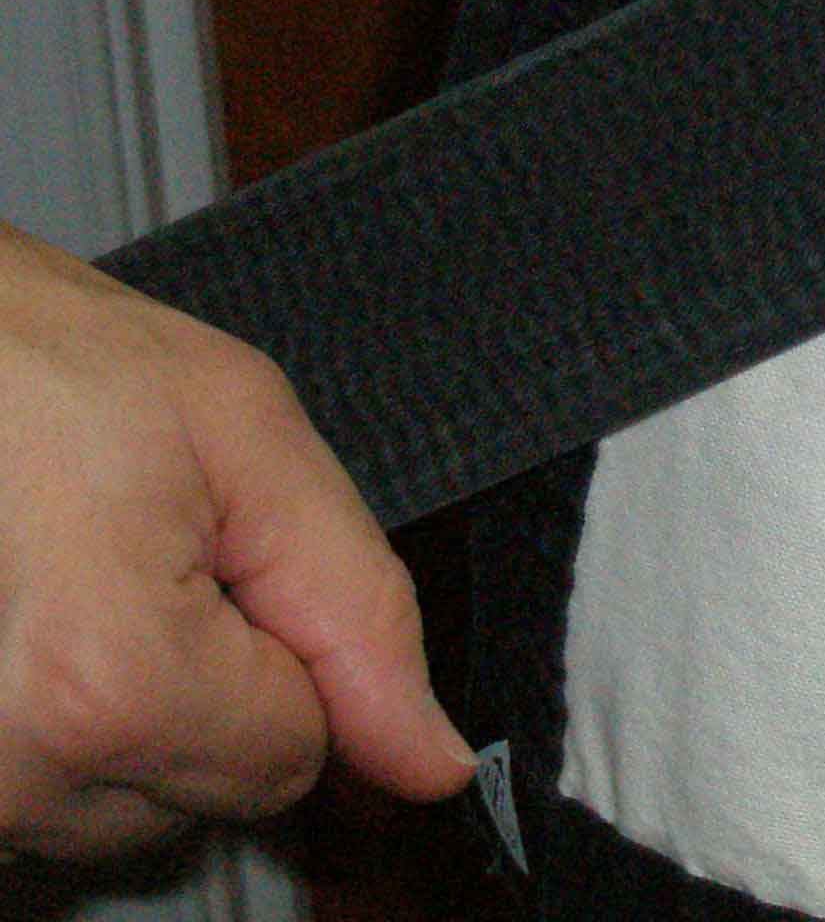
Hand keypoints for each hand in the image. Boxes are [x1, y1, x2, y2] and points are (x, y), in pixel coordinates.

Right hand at [0, 224, 473, 865]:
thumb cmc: (45, 368)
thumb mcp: (248, 440)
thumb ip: (361, 611)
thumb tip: (430, 760)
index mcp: (107, 682)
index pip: (295, 754)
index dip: (287, 648)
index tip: (219, 558)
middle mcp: (11, 773)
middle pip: (207, 794)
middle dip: (208, 683)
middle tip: (135, 559)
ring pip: (127, 810)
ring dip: (129, 709)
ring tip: (73, 587)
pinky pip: (46, 804)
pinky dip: (59, 734)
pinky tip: (30, 634)